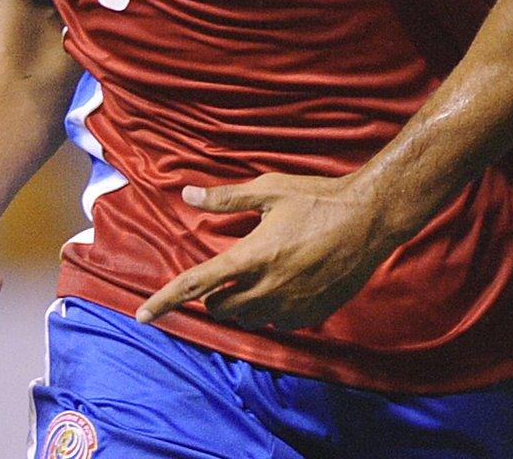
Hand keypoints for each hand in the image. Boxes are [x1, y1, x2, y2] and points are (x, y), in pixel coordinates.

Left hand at [136, 173, 398, 330]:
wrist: (370, 219)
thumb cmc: (319, 199)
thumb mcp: (270, 190)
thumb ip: (226, 199)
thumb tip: (188, 195)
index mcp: (250, 257)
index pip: (194, 284)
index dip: (164, 300)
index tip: (142, 314)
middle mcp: (266, 287)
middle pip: (220, 307)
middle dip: (215, 295)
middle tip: (229, 271)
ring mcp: (290, 305)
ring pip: (248, 318)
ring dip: (242, 303)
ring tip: (259, 275)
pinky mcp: (311, 314)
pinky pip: (278, 322)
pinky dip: (271, 309)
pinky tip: (285, 285)